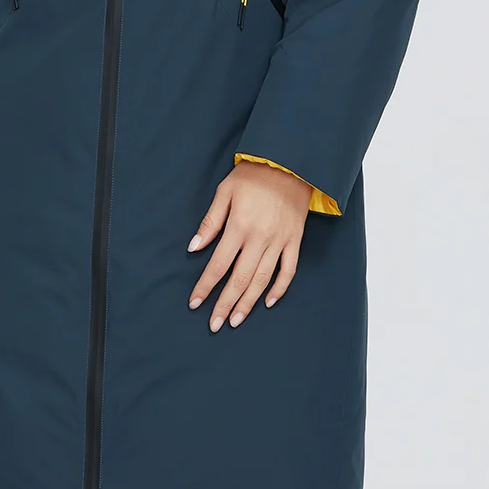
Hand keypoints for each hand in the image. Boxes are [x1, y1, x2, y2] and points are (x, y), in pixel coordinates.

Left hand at [187, 160, 312, 330]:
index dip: (206, 286)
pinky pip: (288, 270)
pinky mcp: (294, 241)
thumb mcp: (225, 191)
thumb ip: (210, 221)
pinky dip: (279, 289)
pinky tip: (268, 302)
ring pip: (262, 280)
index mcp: (239, 226)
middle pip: (239, 279)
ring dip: (248, 303)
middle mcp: (260, 238)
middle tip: (213, 325)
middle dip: (224, 304)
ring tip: (235, 320)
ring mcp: (279, 242)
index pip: (219, 264)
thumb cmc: (253, 175)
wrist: (290, 163)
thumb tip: (194, 247)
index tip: (195, 303)